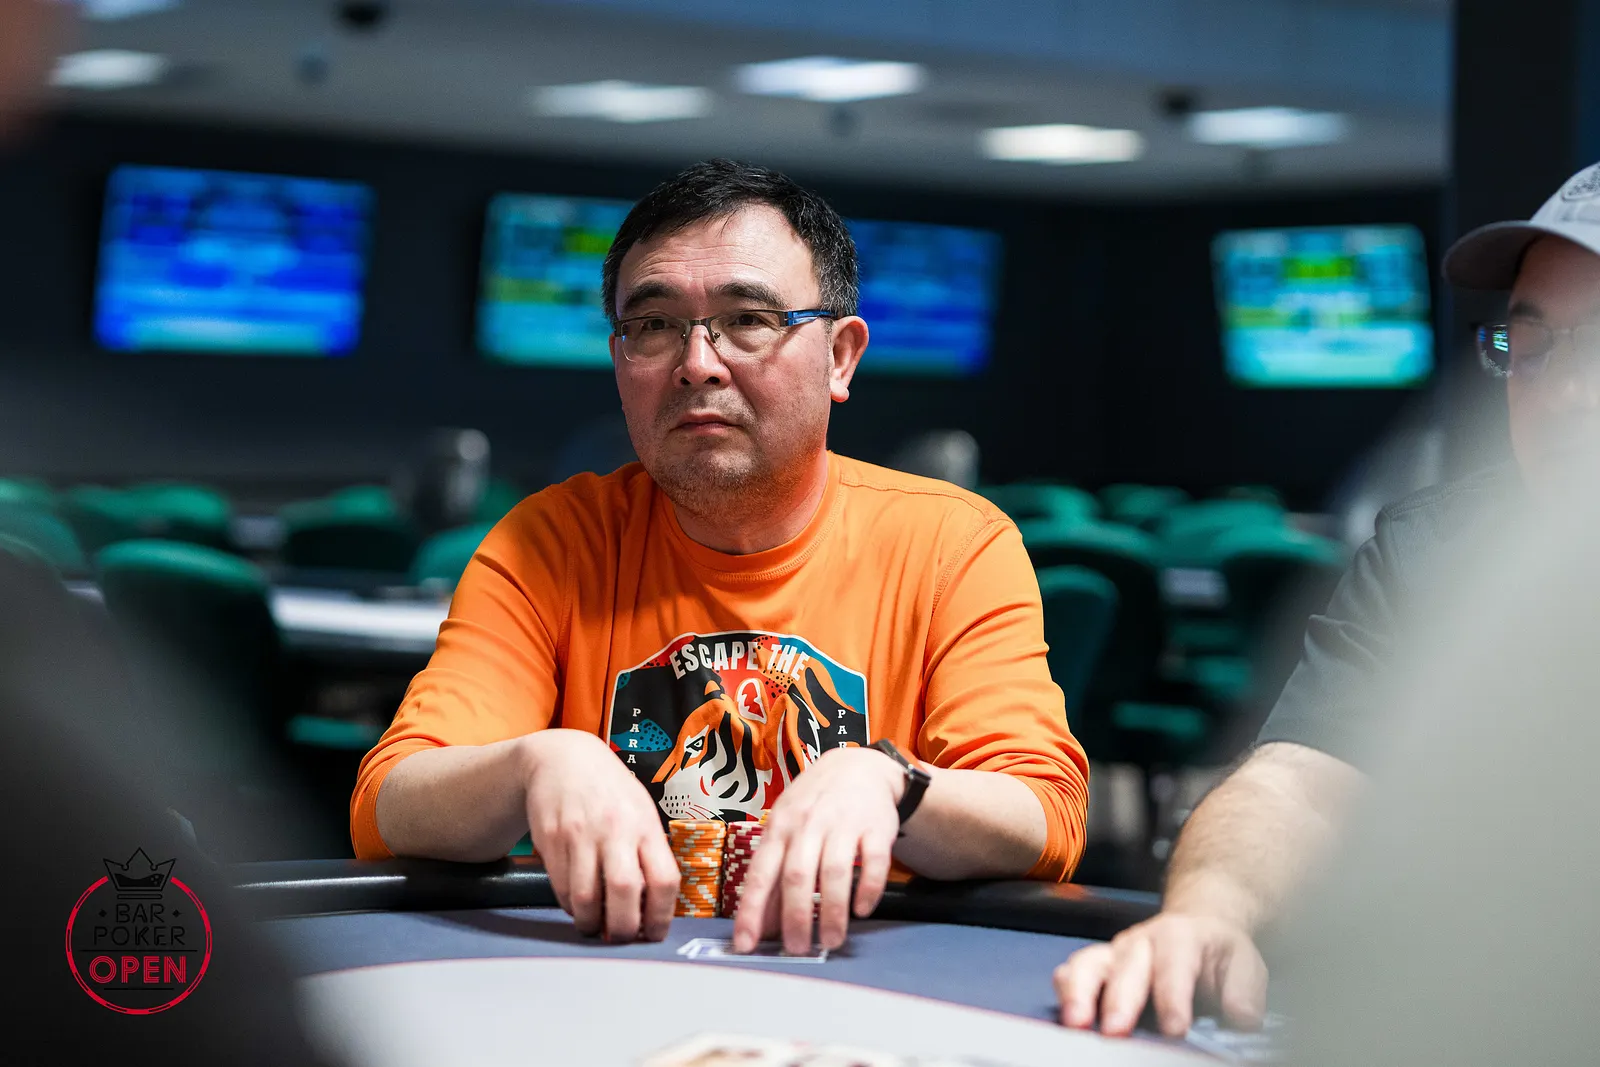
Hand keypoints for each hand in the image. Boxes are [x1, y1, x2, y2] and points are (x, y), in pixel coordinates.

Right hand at [522, 729, 679, 942]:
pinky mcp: (551, 840)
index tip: (654, 933)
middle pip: (624, 892)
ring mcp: (580, 835)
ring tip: (595, 926)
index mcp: (645, 825)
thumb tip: (656, 903)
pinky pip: (561, 888)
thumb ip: (649, 852)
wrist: (563, 759)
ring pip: (586, 898)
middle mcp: (615, 829)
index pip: (664, 880)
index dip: (660, 917)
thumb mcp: (641, 810)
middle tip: (621, 937)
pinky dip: (570, 906)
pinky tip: (577, 903)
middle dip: (624, 928)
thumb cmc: (609, 790)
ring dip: (591, 923)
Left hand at [730, 745, 902, 954]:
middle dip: (796, 918)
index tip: (745, 945)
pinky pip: (873, 862)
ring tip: (832, 942)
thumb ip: (773, 873)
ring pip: (834, 872)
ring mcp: (843, 824)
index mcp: (778, 829)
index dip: (751, 911)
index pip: (760, 874)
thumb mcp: (786, 829)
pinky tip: (863, 910)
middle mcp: (807, 825)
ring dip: (833, 912)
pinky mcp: (876, 827)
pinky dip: (868, 889)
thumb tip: (761, 924)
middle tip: (798, 950)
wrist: (859, 766)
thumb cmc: (813, 805)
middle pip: (796, 876)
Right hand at [1053, 912, 1266, 1037]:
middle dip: (1118, 1000)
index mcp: (1179, 936)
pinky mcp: (1096, 967)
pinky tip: (1065, 1016)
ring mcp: (1113, 953)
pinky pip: (1070, 972)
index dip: (1172, 998)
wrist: (1194, 928)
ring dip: (1079, 993)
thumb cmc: (1216, 953)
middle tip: (1115, 1032)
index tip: (1174, 1029)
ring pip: (1087, 964)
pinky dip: (1064, 992)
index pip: (1173, 967)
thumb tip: (1240, 1018)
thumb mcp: (1243, 964)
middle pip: (1125, 968)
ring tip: (1076, 1023)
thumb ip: (1244, 991)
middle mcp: (1139, 941)